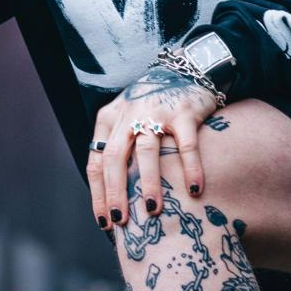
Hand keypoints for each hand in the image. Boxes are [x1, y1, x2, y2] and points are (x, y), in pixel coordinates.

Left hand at [88, 65, 217, 229]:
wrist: (184, 69)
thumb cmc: (152, 104)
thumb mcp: (126, 118)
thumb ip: (117, 146)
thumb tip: (111, 194)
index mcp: (110, 119)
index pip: (96, 160)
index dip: (98, 193)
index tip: (104, 221)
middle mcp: (129, 115)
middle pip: (115, 158)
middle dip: (116, 192)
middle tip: (121, 221)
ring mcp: (156, 113)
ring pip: (147, 152)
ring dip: (149, 183)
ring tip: (152, 210)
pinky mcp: (184, 113)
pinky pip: (185, 145)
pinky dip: (190, 168)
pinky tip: (194, 190)